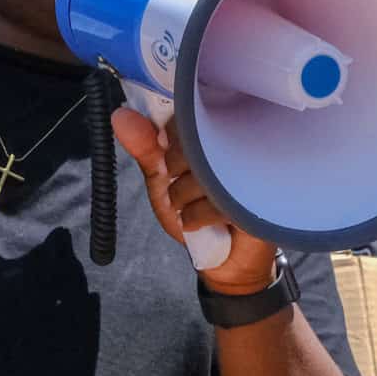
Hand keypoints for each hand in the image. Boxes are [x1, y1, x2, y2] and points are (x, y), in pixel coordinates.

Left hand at [113, 107, 277, 292]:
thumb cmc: (198, 212)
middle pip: (191, 146)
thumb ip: (146, 148)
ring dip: (185, 199)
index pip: (186, 119)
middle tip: (182, 188)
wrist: (225, 258)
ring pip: (199, 175)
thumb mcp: (164, 179)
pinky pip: (213, 203)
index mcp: (216, 131)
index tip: (169, 159)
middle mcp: (239, 144)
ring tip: (194, 206)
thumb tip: (120, 116)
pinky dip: (197, 217)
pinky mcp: (256, 199)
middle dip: (174, 175)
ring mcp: (251, 171)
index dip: (169, 143)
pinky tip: (205, 222)